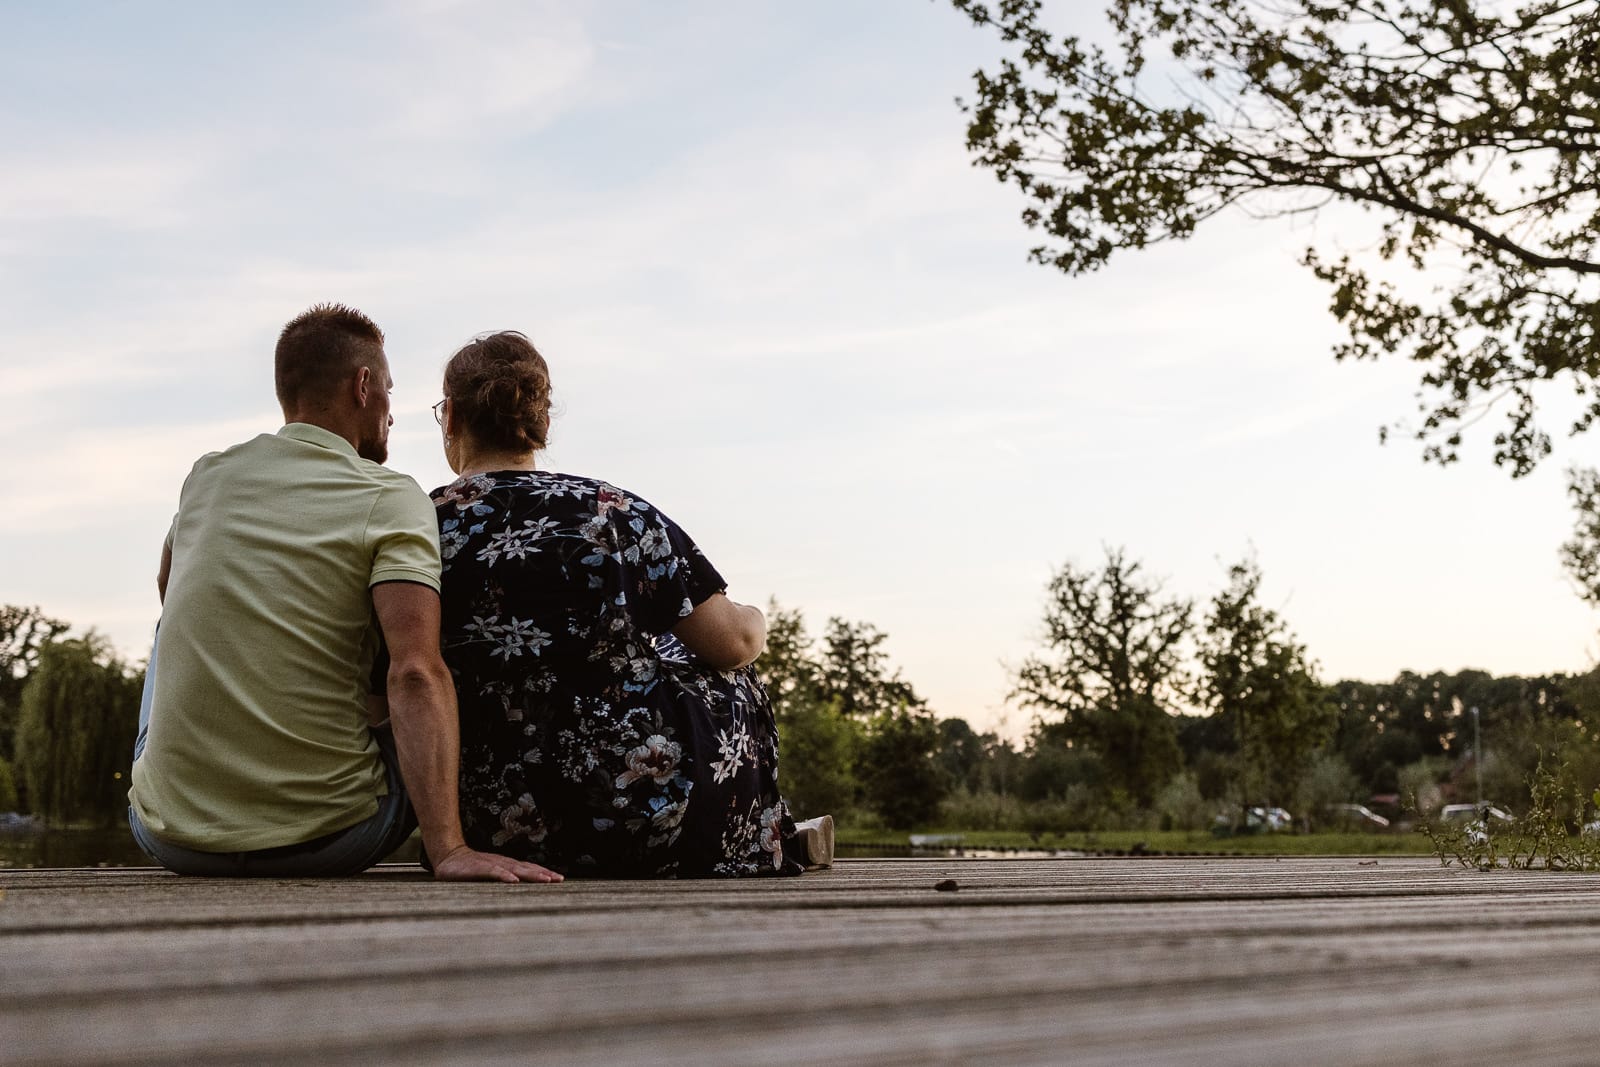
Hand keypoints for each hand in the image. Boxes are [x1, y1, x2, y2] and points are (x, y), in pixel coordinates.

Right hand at [431, 845, 563, 883]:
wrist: (448, 857)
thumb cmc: (469, 870)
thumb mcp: (489, 877)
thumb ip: (502, 882)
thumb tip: (519, 890)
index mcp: (506, 866)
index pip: (529, 869)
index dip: (544, 873)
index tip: (559, 879)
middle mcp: (503, 863)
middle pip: (527, 868)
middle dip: (544, 874)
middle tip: (559, 880)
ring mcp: (491, 864)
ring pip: (515, 868)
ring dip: (531, 874)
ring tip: (545, 879)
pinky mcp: (478, 867)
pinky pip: (494, 871)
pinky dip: (504, 875)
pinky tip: (514, 880)